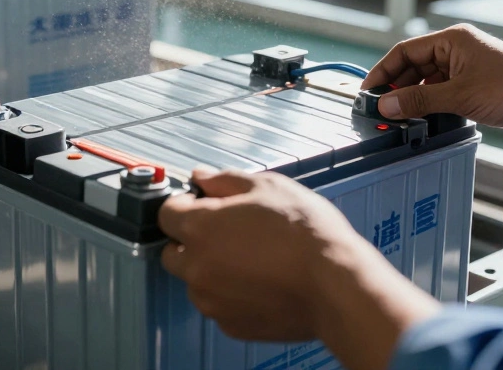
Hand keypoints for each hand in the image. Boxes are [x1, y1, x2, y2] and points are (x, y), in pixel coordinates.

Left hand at [159, 169, 439, 369]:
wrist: (336, 285)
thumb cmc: (306, 234)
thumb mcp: (268, 186)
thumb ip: (225, 180)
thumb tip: (203, 177)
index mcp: (200, 228)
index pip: (166, 213)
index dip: (184, 204)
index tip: (201, 203)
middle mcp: (197, 267)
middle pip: (173, 252)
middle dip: (191, 241)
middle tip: (226, 232)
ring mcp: (212, 300)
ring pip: (196, 281)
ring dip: (211, 269)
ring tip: (252, 258)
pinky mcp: (231, 324)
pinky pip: (219, 304)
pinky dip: (231, 294)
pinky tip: (261, 281)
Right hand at [361, 24, 502, 140]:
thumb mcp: (459, 96)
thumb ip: (419, 101)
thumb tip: (387, 105)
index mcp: (452, 40)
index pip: (405, 51)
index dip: (384, 71)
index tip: (369, 90)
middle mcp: (458, 51)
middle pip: (414, 66)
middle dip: (398, 87)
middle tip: (382, 109)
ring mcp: (468, 69)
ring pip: (429, 82)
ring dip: (415, 99)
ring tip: (400, 119)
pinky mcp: (477, 88)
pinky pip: (444, 94)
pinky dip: (432, 106)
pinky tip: (425, 121)